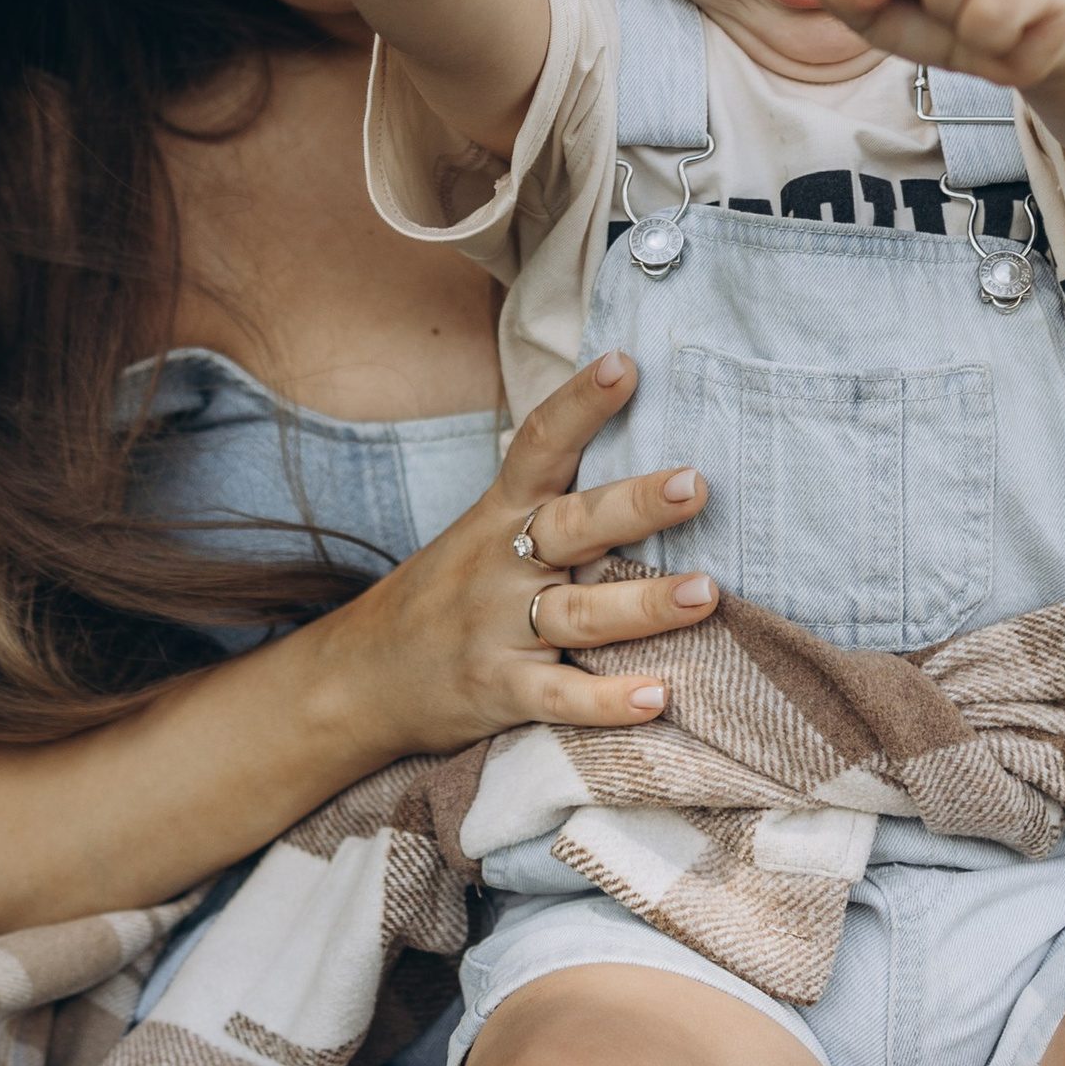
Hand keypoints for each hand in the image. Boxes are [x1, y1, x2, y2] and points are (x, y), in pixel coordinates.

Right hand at [330, 353, 718, 754]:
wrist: (359, 679)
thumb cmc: (445, 597)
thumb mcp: (481, 534)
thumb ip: (545, 503)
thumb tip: (638, 457)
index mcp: (499, 514)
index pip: (539, 444)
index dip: (581, 402)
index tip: (627, 364)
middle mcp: (498, 564)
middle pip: (571, 526)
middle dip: (635, 505)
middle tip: (695, 484)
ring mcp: (495, 629)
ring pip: (577, 613)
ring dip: (643, 604)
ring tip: (705, 593)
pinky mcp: (498, 690)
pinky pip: (557, 696)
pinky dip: (606, 701)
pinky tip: (658, 697)